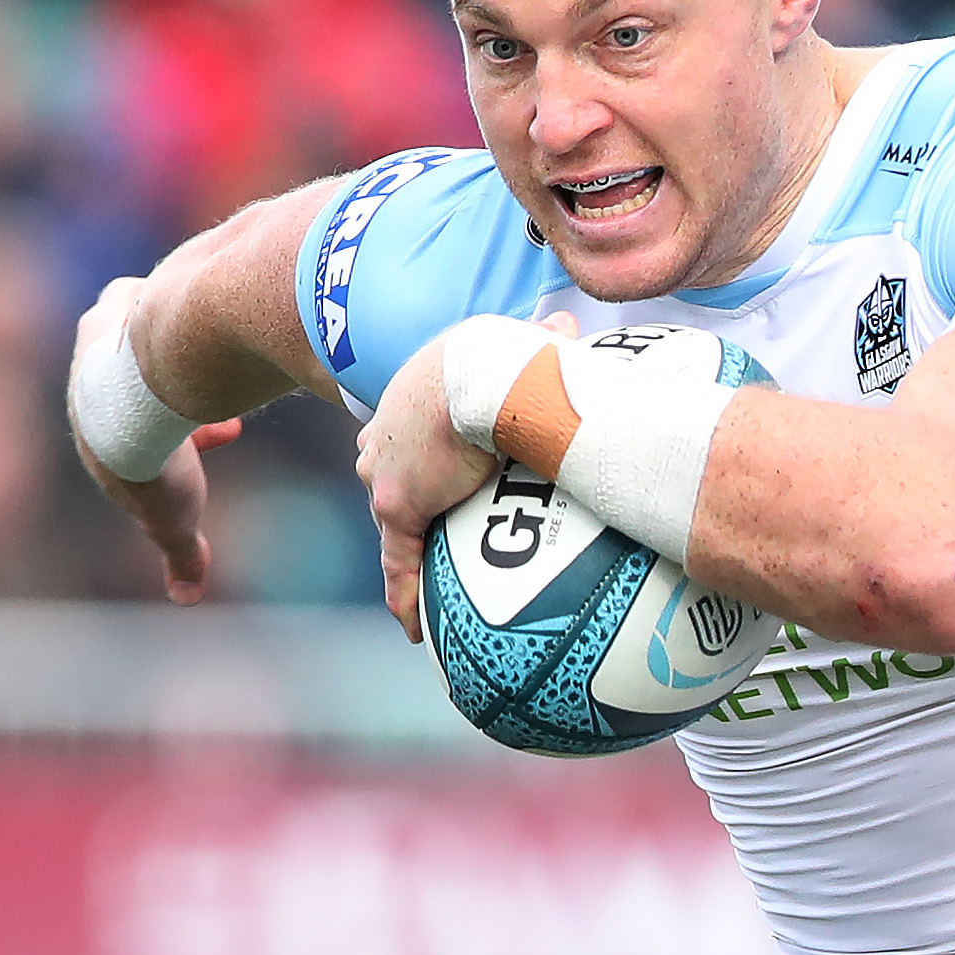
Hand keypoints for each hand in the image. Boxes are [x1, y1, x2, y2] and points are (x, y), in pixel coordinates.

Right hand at [69, 276, 243, 603]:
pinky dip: (184, 303)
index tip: (228, 435)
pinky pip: (145, 295)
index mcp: (103, 427)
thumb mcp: (171, 517)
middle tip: (231, 397)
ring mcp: (103, 338)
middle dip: (185, 391)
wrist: (138, 402)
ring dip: (189, 348)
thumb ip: (179, 550)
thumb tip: (185, 595)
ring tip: (238, 357)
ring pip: (143, 333)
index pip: (145, 431)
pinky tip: (230, 307)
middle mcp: (96, 380)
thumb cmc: (154, 460)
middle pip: (142, 379)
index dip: (187, 436)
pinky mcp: (120, 303)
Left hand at [359, 315, 567, 642]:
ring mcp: (392, 473)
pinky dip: (405, 593)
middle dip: (400, 492)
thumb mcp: (529, 345)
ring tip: (419, 589)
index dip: (415, 446)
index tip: (425, 460)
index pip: (407, 427)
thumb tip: (567, 328)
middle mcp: (392, 435)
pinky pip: (399, 561)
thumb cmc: (515, 357)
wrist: (489, 376)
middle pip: (388, 470)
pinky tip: (412, 626)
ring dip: (405, 553)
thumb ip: (545, 342)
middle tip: (424, 517)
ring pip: (392, 524)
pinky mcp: (400, 504)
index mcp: (420, 395)